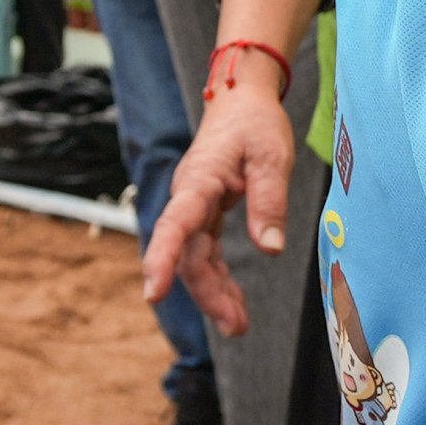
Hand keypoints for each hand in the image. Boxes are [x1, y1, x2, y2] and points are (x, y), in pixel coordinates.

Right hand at [141, 78, 295, 337]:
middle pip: (188, 254)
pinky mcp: (205, 212)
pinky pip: (206, 252)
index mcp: (199, 181)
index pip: (174, 225)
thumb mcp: (272, 156)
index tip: (153, 293)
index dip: (162, 260)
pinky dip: (219, 278)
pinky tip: (234, 301)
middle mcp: (189, 198)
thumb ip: (270, 201)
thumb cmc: (256, 122)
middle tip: (236, 325)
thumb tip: (271, 249)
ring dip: (214, 293)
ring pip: (195, 259)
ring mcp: (195, 207)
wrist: (242, 99)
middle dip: (207, 293)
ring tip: (238, 325)